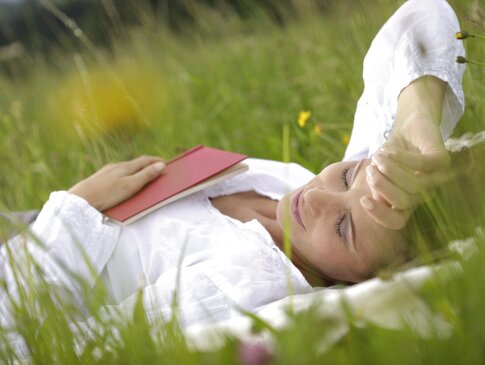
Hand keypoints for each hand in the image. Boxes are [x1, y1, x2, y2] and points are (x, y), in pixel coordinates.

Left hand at [68, 156, 164, 210]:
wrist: (81, 199)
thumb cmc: (107, 194)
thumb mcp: (131, 186)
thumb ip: (146, 176)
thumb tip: (161, 165)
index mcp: (126, 166)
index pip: (145, 160)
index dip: (156, 160)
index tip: (166, 162)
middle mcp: (116, 166)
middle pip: (135, 163)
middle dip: (147, 165)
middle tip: (157, 168)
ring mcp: (107, 172)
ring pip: (125, 169)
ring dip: (136, 170)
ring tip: (142, 175)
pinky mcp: (100, 179)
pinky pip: (117, 174)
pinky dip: (126, 176)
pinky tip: (123, 182)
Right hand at [361, 76, 450, 228]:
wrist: (409, 125)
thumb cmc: (391, 152)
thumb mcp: (378, 170)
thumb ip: (376, 186)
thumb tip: (375, 198)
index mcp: (407, 201)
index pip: (397, 221)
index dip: (380, 215)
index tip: (363, 200)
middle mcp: (423, 194)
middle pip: (403, 203)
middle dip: (382, 187)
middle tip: (370, 171)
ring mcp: (435, 178)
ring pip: (413, 186)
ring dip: (390, 171)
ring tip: (378, 157)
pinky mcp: (441, 160)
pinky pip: (422, 165)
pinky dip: (402, 158)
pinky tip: (389, 150)